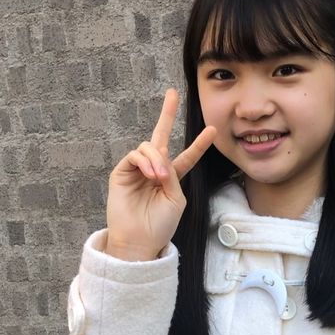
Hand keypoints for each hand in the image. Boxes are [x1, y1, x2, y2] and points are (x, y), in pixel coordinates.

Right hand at [107, 88, 216, 257]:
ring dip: (158, 159)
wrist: (139, 241)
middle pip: (160, 137)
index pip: (186, 157)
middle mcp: (154, 170)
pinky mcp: (121, 172)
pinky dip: (145, 161)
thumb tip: (162, 158)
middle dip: (167, 114)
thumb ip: (173, 176)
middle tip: (172, 93)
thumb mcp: (175, 200)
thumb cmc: (160, 226)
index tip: (212, 130)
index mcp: (171, 179)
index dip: (199, 144)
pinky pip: (135, 155)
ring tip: (160, 178)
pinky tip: (152, 174)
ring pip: (149, 147)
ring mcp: (136, 170)